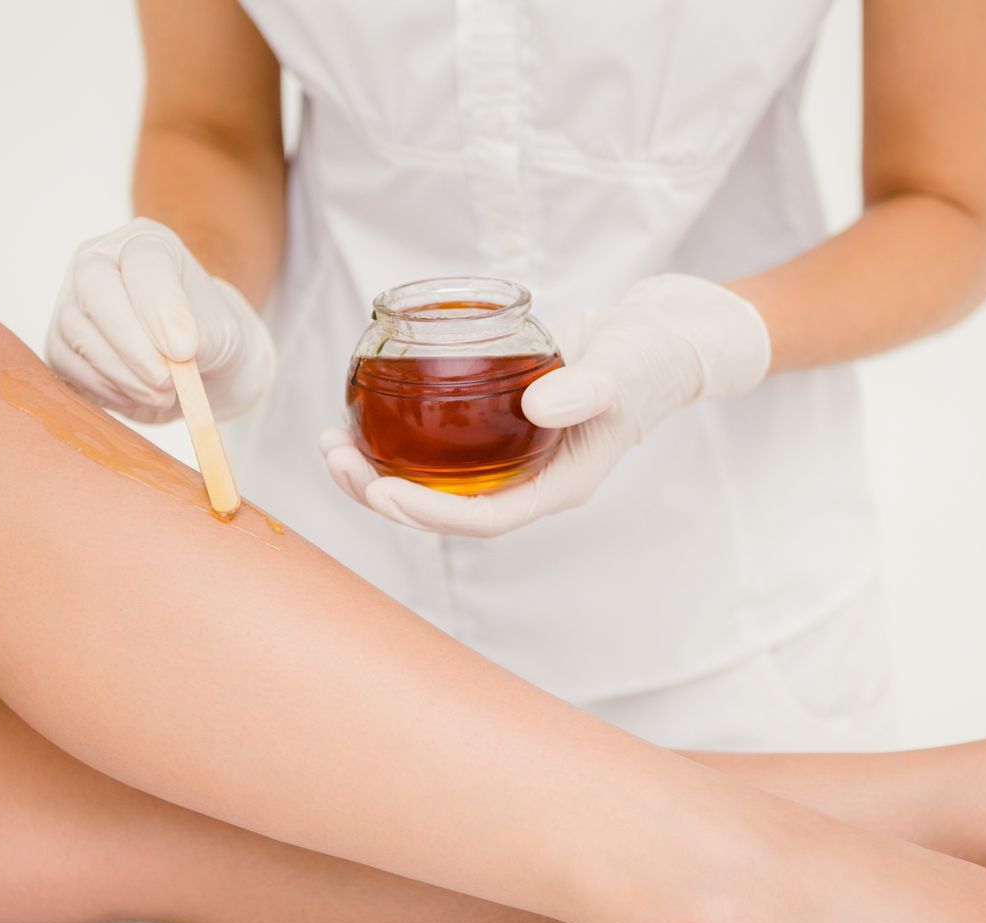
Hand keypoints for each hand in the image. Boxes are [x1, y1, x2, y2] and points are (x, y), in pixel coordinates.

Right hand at [46, 217, 275, 424]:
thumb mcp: (221, 333)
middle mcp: (99, 260)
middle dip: (131, 342)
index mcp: (145, 242)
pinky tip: (137, 395)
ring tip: (162, 393)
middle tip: (166, 380)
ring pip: (78, 330)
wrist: (197, 367)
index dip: (161, 307)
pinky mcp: (59, 343)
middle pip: (94, 283)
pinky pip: (67, 365)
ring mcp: (71, 299)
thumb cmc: (210, 339)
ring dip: (124, 374)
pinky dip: (106, 389)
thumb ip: (199, 336)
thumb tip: (172, 350)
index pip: (143, 260)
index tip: (185, 350)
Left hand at [320, 274, 770, 536]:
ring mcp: (509, 458)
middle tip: (337, 461)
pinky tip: (360, 417)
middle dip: (382, 493)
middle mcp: (527, 481)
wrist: (655, 340)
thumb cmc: (647, 361)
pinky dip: (396, 438)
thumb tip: (533, 408)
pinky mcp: (495, 428)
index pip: (485, 519)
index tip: (381, 490)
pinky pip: (437, 449)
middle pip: (443, 509)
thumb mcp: (622, 372)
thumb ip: (584, 390)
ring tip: (330, 444)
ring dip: (375, 469)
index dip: (430, 514)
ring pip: (431, 482)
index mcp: (558, 486)